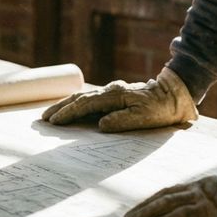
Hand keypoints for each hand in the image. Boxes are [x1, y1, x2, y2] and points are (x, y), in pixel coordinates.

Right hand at [40, 67, 197, 131]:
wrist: (174, 94)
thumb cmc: (160, 108)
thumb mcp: (145, 117)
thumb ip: (122, 121)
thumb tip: (101, 125)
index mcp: (114, 95)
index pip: (84, 104)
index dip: (68, 113)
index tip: (53, 122)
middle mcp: (109, 91)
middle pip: (78, 98)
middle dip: (60, 108)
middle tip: (43, 118)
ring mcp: (111, 92)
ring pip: (82, 97)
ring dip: (65, 106)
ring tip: (50, 115)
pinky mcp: (114, 96)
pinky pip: (90, 100)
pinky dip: (76, 105)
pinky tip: (70, 110)